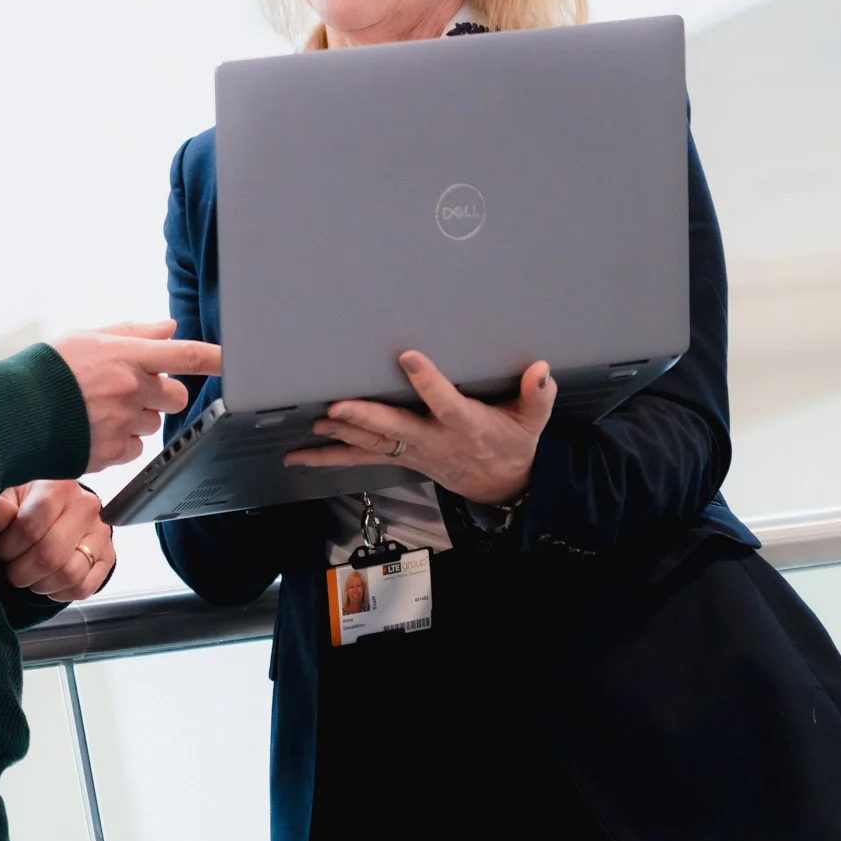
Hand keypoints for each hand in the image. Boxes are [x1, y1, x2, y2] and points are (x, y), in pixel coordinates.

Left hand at [0, 478, 116, 600]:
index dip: (8, 546)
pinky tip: (48, 582)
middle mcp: (85, 506)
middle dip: (21, 571)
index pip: (31, 526)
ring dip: (41, 584)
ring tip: (29, 575)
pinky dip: (60, 593)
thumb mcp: (8, 497)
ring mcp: (100, 532)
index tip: (0, 547)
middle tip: (11, 567)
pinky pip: (84, 587)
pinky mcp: (108, 555)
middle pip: (51, 554)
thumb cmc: (29, 502)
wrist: (59, 508)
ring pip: (70, 574)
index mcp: (58, 486)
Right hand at [49, 320, 221, 472]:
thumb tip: (169, 327)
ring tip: (103, 409)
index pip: (186, 355)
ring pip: (154, 423)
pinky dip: (123, 441)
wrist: (13, 411)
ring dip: (139, 417)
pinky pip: (136, 449)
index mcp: (127, 356)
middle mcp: (130, 389)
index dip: (216, 358)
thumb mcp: (88, 337)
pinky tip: (96, 429)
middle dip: (164, 394)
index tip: (235, 362)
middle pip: (176, 396)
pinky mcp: (111, 452)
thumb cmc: (47, 369)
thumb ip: (134, 332)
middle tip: (135, 389)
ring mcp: (122, 422)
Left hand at [285, 352, 556, 506]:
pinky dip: (328, 457)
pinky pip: (359, 458)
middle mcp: (432, 440)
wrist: (500, 485)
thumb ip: (538, 396)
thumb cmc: (513, 442)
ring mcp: (412, 451)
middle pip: (395, 429)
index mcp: (464, 425)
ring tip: (315, 424)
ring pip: (371, 445)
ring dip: (341, 436)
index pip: (443, 401)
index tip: (407, 355)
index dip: (426, 380)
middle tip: (337, 407)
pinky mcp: (398, 457)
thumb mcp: (533, 422)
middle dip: (365, 417)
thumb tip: (541, 370)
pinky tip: (298, 456)